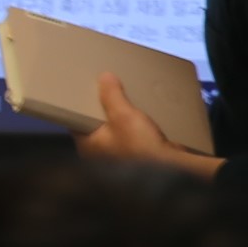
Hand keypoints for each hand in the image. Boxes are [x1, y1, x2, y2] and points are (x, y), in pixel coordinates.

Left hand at [73, 72, 220, 176]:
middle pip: (96, 123)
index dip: (80, 104)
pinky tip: (139, 112)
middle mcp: (98, 153)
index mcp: (87, 146)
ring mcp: (116, 155)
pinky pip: (129, 134)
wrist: (171, 169)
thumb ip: (111, 96)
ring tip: (124, 96)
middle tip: (107, 87)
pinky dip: (132, 124)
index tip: (85, 89)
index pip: (77, 121)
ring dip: (120, 116)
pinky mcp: (134, 155)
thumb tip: (104, 77)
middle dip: (103, 108)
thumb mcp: (123, 116)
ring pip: (114, 128)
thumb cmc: (139, 145)